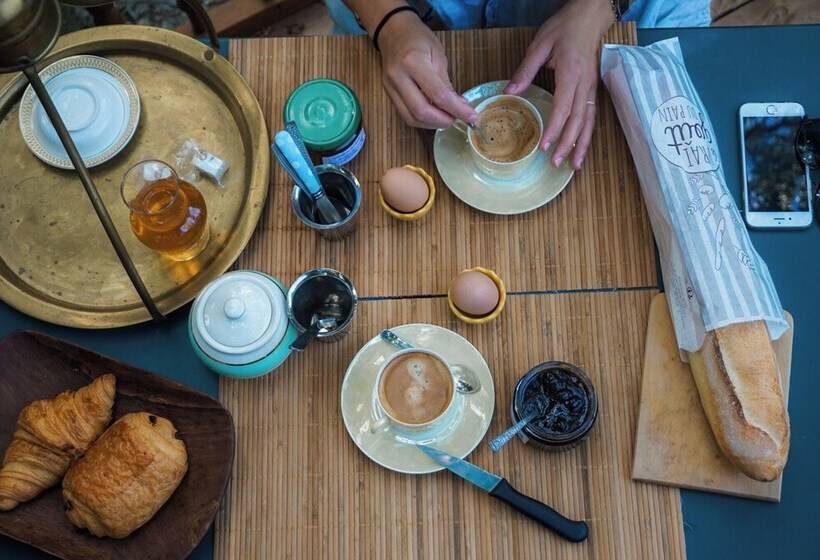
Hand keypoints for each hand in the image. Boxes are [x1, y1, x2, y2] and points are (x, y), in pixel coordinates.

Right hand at [378, 12, 476, 128]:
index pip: (438, 95)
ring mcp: (391, 87)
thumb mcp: (438, 55)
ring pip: (411, 118)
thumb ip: (446, 83)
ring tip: (447, 117)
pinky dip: (422, 120)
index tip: (471, 117)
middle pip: (421, 111)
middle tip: (457, 119)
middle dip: (443, 121)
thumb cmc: (418, 38)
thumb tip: (459, 106)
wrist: (392, 31)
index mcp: (413, 62)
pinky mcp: (389, 94)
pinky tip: (434, 115)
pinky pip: (405, 115)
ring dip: (432, 124)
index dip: (457, 110)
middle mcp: (399, 77)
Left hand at [505, 0, 614, 168]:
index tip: (543, 145)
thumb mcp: (540, 45)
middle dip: (567, 144)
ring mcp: (591, 87)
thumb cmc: (565, 28)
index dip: (554, 129)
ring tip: (574, 165)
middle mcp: (584, 84)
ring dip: (581, 144)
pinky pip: (592, 116)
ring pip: (589, 121)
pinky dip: (588, 134)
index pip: (563, 107)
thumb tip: (509, 92)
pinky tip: (581, 147)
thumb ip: (525, 71)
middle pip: (578, 120)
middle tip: (554, 163)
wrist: (590, 16)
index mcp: (571, 73)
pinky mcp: (593, 88)